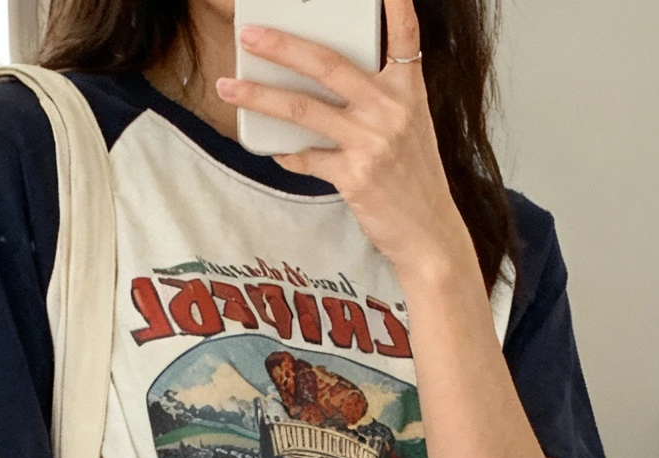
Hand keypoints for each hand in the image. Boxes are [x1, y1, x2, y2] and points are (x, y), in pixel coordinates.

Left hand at [221, 0, 471, 287]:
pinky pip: (307, 156)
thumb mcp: (408, 126)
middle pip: (327, 64)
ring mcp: (372, 142)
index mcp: (408, 89)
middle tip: (250, 36)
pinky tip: (275, 148)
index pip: (404, 36)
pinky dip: (287, 152)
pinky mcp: (355, 176)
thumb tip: (319, 82)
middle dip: (282, 45)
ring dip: (259, 96)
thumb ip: (374, 98)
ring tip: (229, 87)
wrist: (429, 234)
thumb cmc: (413, 178)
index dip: (395, 4)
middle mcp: (391, 109)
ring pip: (303, 108)